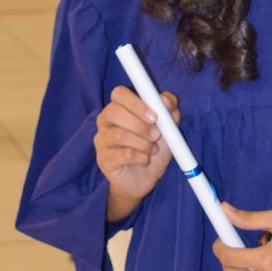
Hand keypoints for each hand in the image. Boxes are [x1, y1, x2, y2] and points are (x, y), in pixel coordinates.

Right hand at [95, 86, 179, 220]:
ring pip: (119, 135)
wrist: (147, 177)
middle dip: (140, 125)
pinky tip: (145, 160)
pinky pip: (123, 154)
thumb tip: (164, 100)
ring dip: (144, 143)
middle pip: (113, 112)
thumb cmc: (155, 145)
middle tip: (156, 135)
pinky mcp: (104, 160)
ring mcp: (101, 140)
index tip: (154, 116)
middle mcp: (105, 121)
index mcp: (120, 107)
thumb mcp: (169, 125)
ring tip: (153, 149)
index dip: (136, 103)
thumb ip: (170, 107)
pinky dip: (141, 157)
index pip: (118, 94)